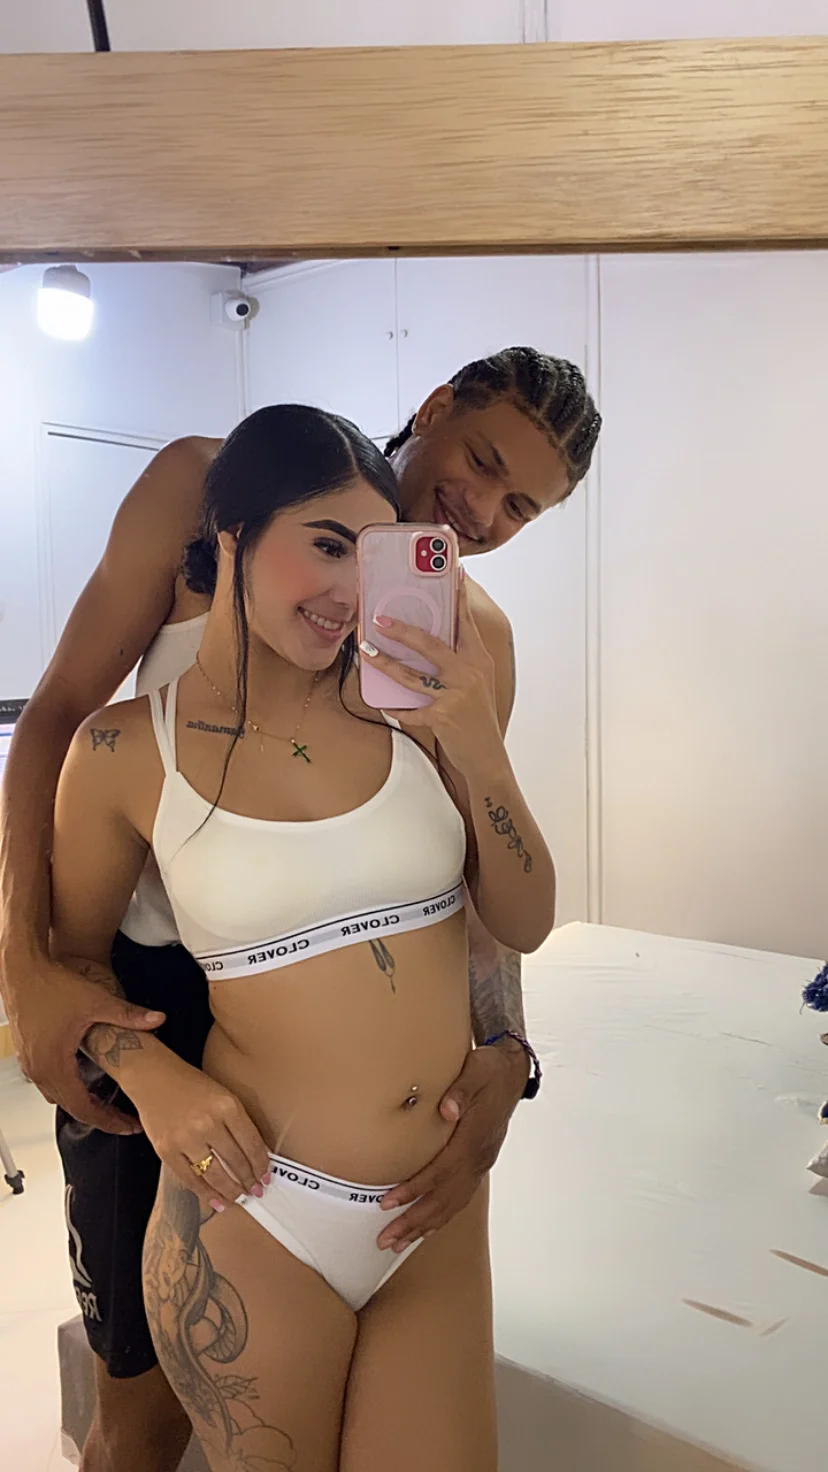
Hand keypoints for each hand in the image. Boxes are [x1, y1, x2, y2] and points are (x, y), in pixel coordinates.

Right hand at [1, 954, 164, 1134]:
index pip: (84, 1109)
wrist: (21, 970)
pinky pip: (49, 1082)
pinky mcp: (28, 1054)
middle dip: (99, 1117)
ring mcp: (31, 1064)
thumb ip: (129, 1015)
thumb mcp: (97, 1001)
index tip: (126, 1126)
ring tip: (106, 1103)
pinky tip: (81, 1078)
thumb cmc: (50, 985)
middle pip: (72, 1108)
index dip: (109, 1121)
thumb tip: (157, 1020)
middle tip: (123, 1120)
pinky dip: (67, 1088)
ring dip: (81, 1103)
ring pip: (58, 1096)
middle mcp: (40, 1070)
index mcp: (56, 1065)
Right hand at [128, 1055, 271, 1210]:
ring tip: (240, 1197)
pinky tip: (217, 1200)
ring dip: (230, 1190)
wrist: (153, 1076)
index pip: (251, 1143)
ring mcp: (186, 1139)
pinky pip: (190, 1179)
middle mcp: (207, 1123)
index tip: (266, 1176)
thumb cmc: (190, 1084)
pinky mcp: (167, 1150)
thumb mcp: (222, 1094)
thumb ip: (236, 1121)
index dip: (261, 1164)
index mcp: (227, 1106)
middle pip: (235, 1161)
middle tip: (257, 1190)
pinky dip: (205, 1193)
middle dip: (249, 1180)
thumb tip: (252, 1155)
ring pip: (215, 1174)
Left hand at [361, 577, 502, 772]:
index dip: (458, 597)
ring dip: (385, 663)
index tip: (452, 573)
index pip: (464, 622)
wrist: (486, 755)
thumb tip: (432, 638)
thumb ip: (459, 659)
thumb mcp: (475, 682)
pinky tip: (383, 703)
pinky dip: (395, 707)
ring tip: (367, 651)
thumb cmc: (476, 716)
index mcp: (478, 659)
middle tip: (379, 619)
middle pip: (430, 644)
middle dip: (402, 631)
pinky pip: (411, 710)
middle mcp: (468, 673)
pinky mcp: (443, 717)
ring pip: (412, 675)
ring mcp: (455, 695)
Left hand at [376, 1040, 528, 1252]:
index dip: (415, 1189)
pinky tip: (425, 1228)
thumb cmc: (490, 1071)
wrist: (512, 1073)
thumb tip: (448, 1109)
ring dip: (424, 1226)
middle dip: (413, 1221)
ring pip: (452, 1205)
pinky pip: (459, 1199)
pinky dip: (440, 1217)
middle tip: (385, 1239)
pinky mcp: (478, 1165)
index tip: (388, 1202)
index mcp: (474, 1138)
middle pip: (444, 1198)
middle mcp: (478, 1158)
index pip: (441, 1171)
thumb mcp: (477, 1070)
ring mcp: (480, 1165)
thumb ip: (462, 1090)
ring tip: (398, 1242)